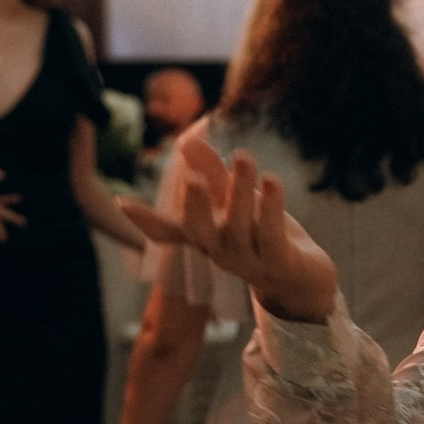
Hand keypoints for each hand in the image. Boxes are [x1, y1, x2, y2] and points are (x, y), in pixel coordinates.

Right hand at [122, 140, 337, 321]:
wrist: (303, 282)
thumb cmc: (264, 237)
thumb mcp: (236, 201)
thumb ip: (214, 173)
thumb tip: (186, 141)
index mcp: (205, 238)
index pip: (169, 232)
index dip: (145, 220)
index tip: (121, 203)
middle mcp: (220, 251)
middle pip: (201, 230)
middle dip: (195, 204)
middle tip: (192, 177)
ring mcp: (248, 260)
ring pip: (240, 226)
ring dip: (240, 190)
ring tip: (243, 156)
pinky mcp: (279, 263)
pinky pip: (271, 234)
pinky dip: (270, 206)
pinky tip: (271, 180)